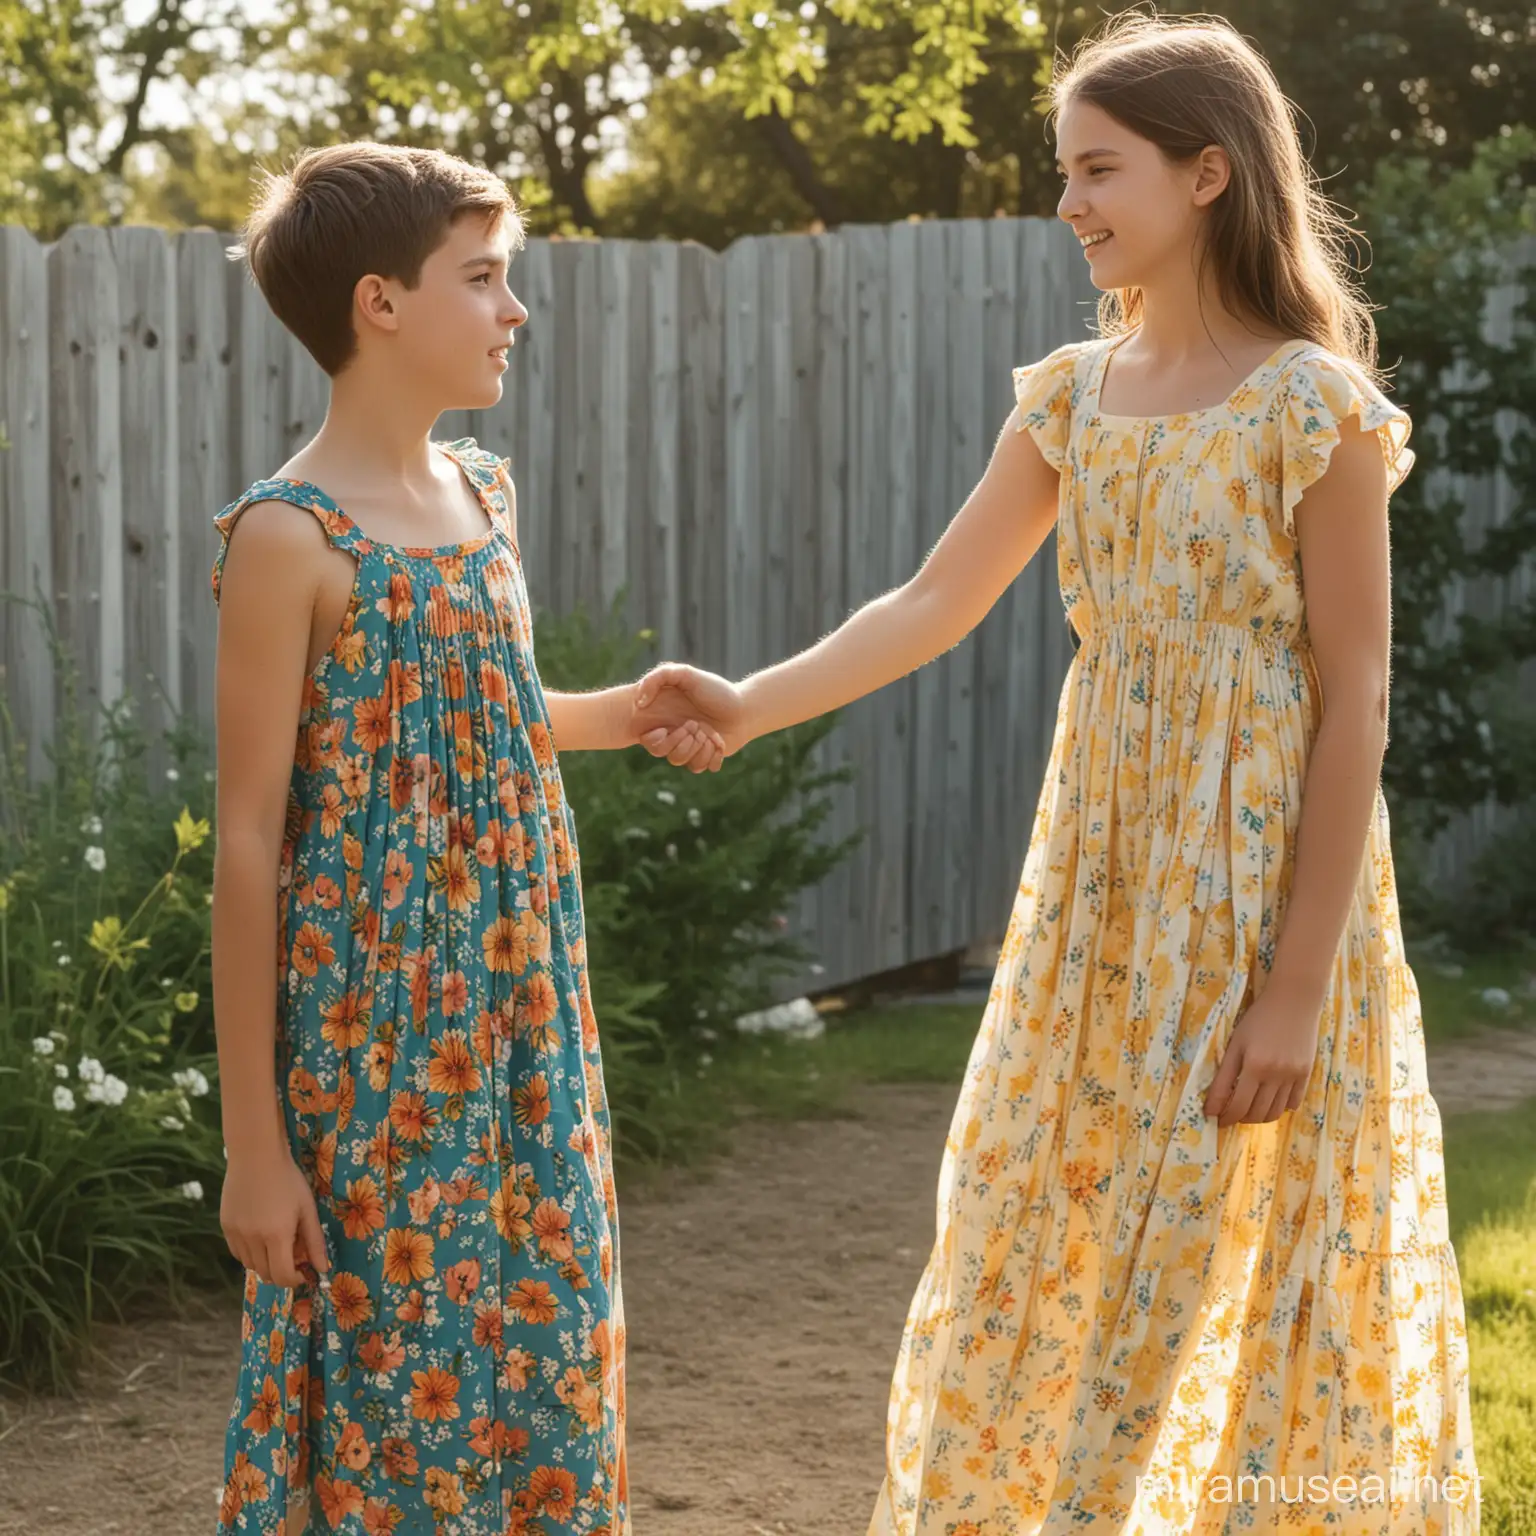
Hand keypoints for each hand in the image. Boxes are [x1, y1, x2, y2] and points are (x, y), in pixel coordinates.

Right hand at [220, 1147, 330, 1287]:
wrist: (256, 1156)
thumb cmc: (288, 1180)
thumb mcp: (307, 1209)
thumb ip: (315, 1241)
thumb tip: (322, 1269)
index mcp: (276, 1235)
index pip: (282, 1276)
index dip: (294, 1280)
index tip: (303, 1272)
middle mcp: (252, 1239)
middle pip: (265, 1274)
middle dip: (282, 1272)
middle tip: (294, 1255)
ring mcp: (235, 1234)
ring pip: (250, 1265)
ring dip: (266, 1263)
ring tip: (278, 1242)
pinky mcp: (225, 1227)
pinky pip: (238, 1252)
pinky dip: (251, 1253)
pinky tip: (261, 1236)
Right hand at [632, 664, 749, 769]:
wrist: (744, 706)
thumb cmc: (715, 690)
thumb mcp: (685, 674)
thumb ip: (656, 678)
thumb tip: (639, 702)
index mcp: (665, 719)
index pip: (650, 742)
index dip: (659, 740)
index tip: (672, 726)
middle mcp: (676, 735)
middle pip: (667, 755)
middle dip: (684, 741)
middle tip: (696, 724)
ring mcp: (692, 747)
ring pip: (683, 763)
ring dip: (699, 748)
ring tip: (710, 732)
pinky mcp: (706, 757)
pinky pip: (700, 768)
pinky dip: (711, 757)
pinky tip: (718, 742)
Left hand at [1203, 980, 1322, 1125]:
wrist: (1293, 1002)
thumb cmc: (1258, 1019)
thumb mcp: (1235, 1044)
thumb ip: (1224, 1075)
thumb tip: (1213, 1105)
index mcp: (1254, 1066)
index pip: (1237, 1104)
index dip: (1224, 1116)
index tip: (1215, 1118)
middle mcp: (1275, 1075)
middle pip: (1256, 1113)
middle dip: (1239, 1118)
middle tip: (1230, 1114)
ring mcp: (1294, 1076)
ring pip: (1275, 1112)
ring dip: (1258, 1117)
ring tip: (1247, 1110)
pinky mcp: (1307, 1074)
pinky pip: (1293, 1103)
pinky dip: (1279, 1108)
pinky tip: (1269, 1101)